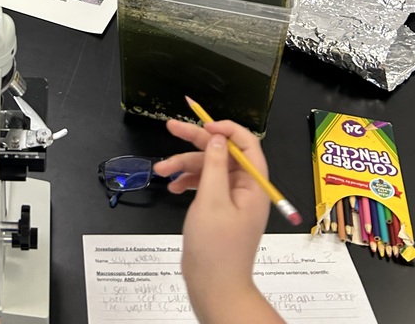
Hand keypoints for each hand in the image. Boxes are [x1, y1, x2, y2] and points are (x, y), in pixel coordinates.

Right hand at [154, 119, 281, 323]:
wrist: (214, 288)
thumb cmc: (216, 246)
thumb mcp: (212, 201)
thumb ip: (215, 165)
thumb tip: (217, 138)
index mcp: (253, 185)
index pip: (246, 144)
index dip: (226, 129)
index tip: (203, 125)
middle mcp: (245, 189)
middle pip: (222, 154)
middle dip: (196, 141)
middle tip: (171, 126)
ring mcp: (231, 200)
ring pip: (208, 169)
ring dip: (184, 166)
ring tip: (160, 170)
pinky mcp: (218, 210)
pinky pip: (204, 186)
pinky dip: (187, 183)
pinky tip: (172, 188)